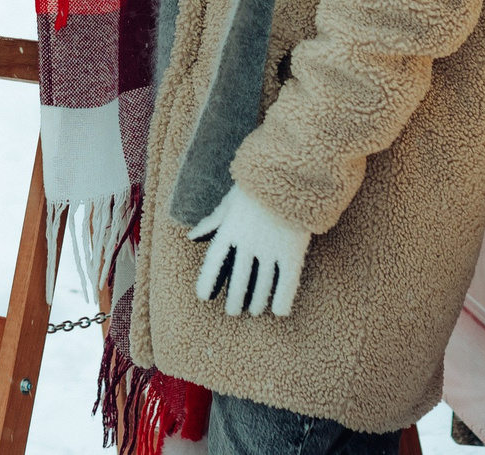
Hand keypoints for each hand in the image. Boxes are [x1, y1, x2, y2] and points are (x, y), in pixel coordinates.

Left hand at [188, 183, 307, 316]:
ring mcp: (271, 250)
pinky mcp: (292, 253)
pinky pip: (286, 284)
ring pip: (262, 286)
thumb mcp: (231, 200)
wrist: (291, 172)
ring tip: (255, 310)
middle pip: (238, 281)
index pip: (214, 262)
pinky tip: (278, 311)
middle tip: (234, 311)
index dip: (208, 281)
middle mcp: (248, 243)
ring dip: (257, 302)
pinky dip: (282, 300)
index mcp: (230, 229)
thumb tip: (192, 237)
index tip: (204, 297)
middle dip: (235, 300)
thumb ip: (212, 222)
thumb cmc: (258, 186)